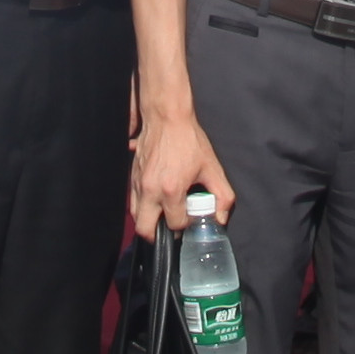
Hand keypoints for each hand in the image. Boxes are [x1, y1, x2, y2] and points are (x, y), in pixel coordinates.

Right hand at [129, 107, 230, 241]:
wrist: (166, 118)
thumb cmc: (189, 141)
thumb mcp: (212, 167)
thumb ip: (222, 196)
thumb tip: (221, 218)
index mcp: (171, 190)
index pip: (175, 224)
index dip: (186, 224)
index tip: (192, 216)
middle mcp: (150, 190)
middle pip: (145, 231)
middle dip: (159, 235)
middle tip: (172, 225)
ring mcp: (138, 184)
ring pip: (136, 217)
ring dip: (149, 220)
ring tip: (165, 212)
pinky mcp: (132, 177)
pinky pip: (133, 201)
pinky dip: (143, 206)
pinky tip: (158, 198)